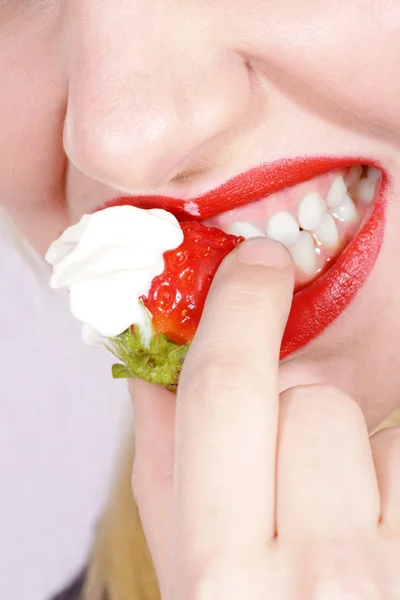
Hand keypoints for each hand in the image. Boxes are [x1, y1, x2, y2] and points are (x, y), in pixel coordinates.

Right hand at [131, 237, 399, 598]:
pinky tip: (385, 532)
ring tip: (351, 525)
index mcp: (227, 581)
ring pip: (383, 435)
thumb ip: (167, 470)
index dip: (240, 310)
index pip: (226, 393)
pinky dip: (397, 482)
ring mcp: (396, 573)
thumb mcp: (187, 580)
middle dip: (303, 417)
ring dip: (360, 462)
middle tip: (298, 463)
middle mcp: (324, 585)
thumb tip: (154, 365)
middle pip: (317, 408)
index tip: (257, 265)